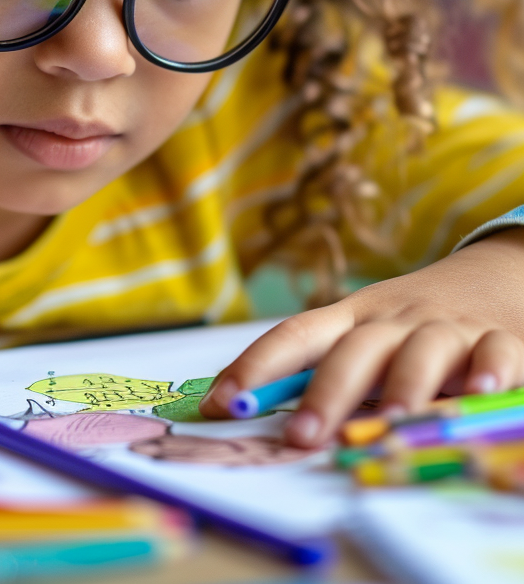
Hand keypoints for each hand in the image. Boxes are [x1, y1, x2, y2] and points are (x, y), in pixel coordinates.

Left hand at [199, 231, 523, 446]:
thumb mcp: (362, 335)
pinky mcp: (497, 339)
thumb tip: (242, 407)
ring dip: (405, 384)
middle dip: (326, 391)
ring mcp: (444, 327)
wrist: (491, 278)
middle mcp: (391, 320)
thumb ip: (319, 369)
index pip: (293, 336)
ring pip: (421, 350)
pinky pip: (495, 351)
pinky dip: (489, 369)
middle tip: (302, 437)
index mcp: (349, 318)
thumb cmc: (408, 321)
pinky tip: (478, 391)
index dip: (255, 366)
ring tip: (391, 419)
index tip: (219, 403)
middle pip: (353, 349)